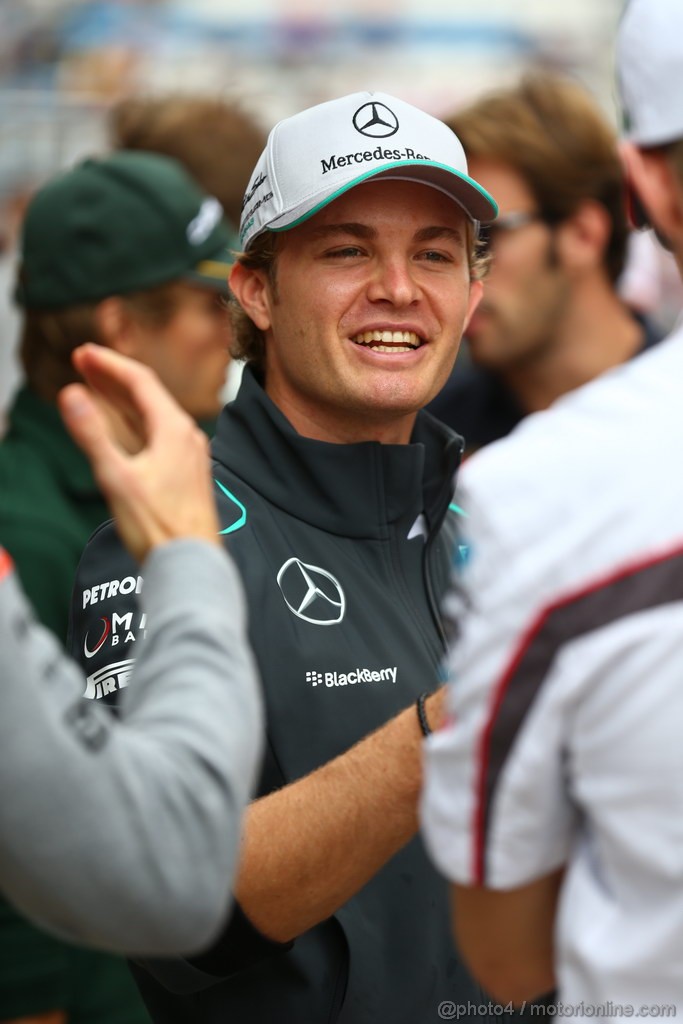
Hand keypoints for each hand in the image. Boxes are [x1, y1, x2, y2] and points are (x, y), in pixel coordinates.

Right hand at [58, 344, 219, 561]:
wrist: (191, 564)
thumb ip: (92, 435)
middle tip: (82, 361)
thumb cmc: (158, 527)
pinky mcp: (186, 473)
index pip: (140, 380)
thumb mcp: (116, 479)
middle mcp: (187, 436)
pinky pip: (158, 434)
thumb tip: (70, 394)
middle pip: (147, 394)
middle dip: (112, 376)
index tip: (82, 352)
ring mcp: (189, 455)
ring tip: (95, 386)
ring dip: (122, 399)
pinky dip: (135, 422)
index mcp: (174, 429)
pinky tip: (123, 428)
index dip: (108, 364)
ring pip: (152, 415)